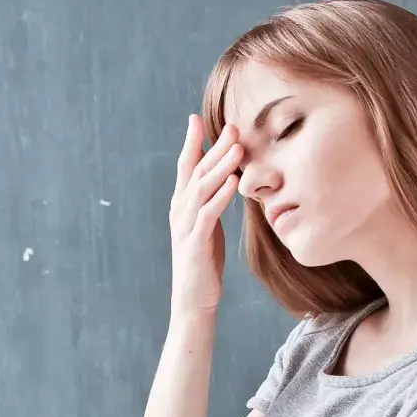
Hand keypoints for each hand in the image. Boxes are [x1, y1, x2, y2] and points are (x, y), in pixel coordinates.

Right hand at [169, 115, 242, 314]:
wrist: (193, 298)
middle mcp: (179, 210)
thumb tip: (224, 178)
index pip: (185, 166)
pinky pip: (208, 214)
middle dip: (213, 148)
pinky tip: (234, 183)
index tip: (196, 118)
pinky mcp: (196, 243)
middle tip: (231, 126)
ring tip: (237, 149)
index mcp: (181, 204)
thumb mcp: (205, 225)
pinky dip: (221, 197)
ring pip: (201, 189)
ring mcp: (185, 226)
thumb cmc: (203, 261)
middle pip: (196, 171)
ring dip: (220, 167)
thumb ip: (209, 201)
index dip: (190, 142)